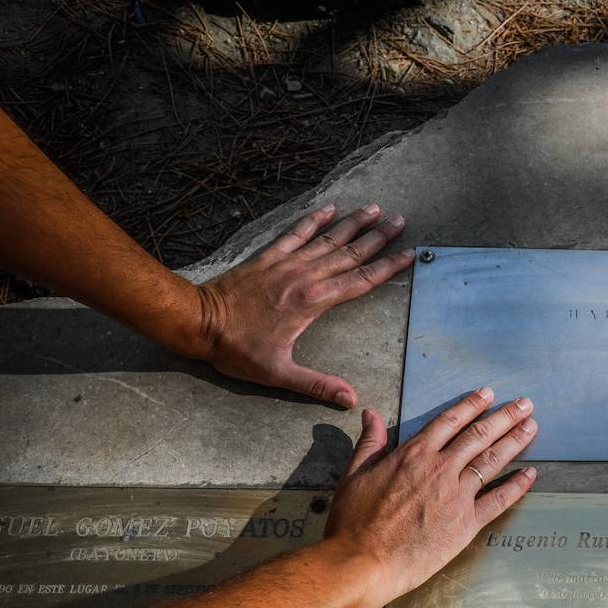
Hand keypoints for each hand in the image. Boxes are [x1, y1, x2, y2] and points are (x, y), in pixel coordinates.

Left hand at [194, 203, 412, 407]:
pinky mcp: (268, 257)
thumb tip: (350, 399)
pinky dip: (313, 219)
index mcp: (313, 302)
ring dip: (353, 223)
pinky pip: (296, 233)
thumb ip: (317, 384)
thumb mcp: (278, 373)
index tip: (409, 254)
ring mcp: (287, 263)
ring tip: (375, 208)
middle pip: (350, 253)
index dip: (388, 267)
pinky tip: (329, 208)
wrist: (198, 322)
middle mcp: (305, 277)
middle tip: (401, 221)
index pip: (361, 281)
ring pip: (328, 239)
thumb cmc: (237, 349)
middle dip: (378, 237)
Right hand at [324, 388, 538, 607]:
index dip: (471, 405)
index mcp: (414, 454)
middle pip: (479, 435)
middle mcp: (440, 469)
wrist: (363, 562)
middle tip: (525, 404)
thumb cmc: (353, 522)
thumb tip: (371, 414)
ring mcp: (456, 496)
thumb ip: (370, 443)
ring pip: (492, 460)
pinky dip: (517, 485)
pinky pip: (498, 500)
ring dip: (515, 441)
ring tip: (532, 426)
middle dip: (505, 416)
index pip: (450, 421)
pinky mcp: (466, 524)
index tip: (488, 393)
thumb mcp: (355, 474)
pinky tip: (530, 474)